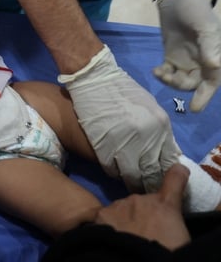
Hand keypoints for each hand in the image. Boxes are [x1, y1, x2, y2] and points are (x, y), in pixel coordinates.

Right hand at [58, 45, 180, 192]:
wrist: (93, 78)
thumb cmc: (120, 90)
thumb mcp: (148, 106)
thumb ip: (158, 130)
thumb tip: (162, 152)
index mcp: (161, 126)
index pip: (167, 160)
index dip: (162, 171)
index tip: (156, 175)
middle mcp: (147, 138)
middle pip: (151, 171)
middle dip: (147, 180)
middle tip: (142, 183)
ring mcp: (124, 144)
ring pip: (132, 175)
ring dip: (130, 179)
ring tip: (128, 179)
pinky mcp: (104, 148)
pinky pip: (112, 169)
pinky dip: (113, 171)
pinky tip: (113, 167)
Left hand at [95, 163, 190, 250]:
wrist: (133, 259)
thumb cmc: (163, 251)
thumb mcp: (178, 236)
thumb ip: (171, 221)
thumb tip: (166, 223)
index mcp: (165, 205)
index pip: (174, 180)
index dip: (176, 174)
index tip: (177, 169)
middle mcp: (141, 199)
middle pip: (142, 203)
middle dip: (143, 214)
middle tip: (144, 232)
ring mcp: (119, 205)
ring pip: (123, 209)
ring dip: (125, 219)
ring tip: (126, 236)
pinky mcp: (101, 214)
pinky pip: (105, 217)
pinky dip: (108, 225)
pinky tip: (111, 236)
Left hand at [154, 0, 220, 110]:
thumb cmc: (196, 11)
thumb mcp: (205, 27)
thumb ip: (209, 47)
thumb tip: (214, 65)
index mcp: (214, 56)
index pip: (212, 81)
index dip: (205, 96)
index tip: (194, 108)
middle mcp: (202, 62)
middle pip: (194, 84)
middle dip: (181, 86)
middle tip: (168, 78)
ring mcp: (186, 60)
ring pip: (180, 80)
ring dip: (170, 81)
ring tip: (160, 72)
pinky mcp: (172, 56)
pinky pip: (168, 72)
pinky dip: (162, 75)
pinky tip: (156, 70)